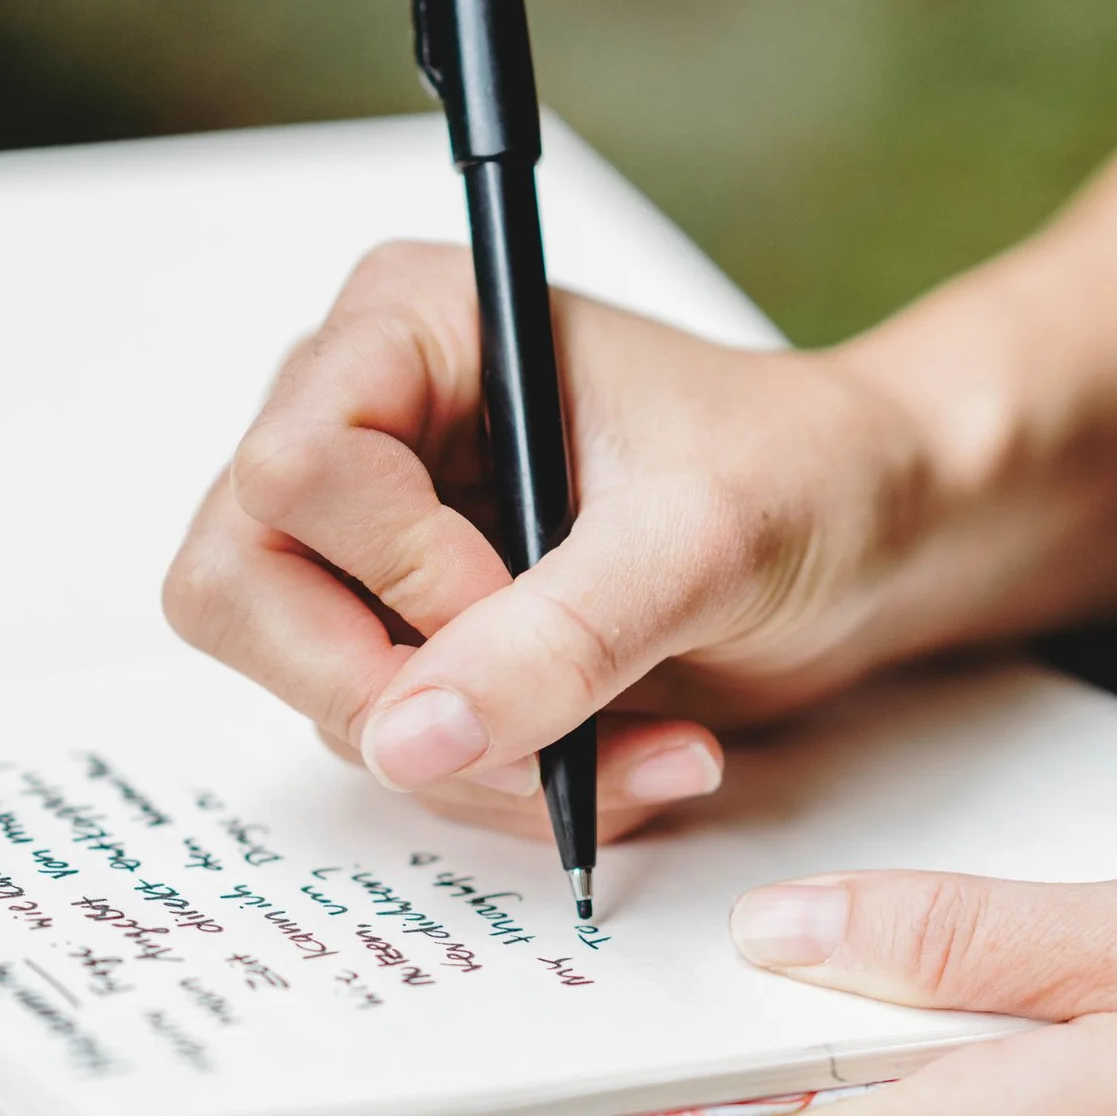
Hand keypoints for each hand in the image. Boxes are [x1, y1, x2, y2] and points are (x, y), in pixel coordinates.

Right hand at [163, 241, 934, 842]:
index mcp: (405, 331)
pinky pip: (392, 749)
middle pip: (241, 594)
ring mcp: (373, 545)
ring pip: (323, 698)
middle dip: (400, 697)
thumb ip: (555, 636)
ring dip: (489, 763)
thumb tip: (405, 740)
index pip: (287, 475)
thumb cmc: (804, 475)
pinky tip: (628, 757)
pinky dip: (509, 784)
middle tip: (548, 728)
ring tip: (648, 748)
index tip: (521, 604)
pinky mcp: (413, 640)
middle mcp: (358, 426)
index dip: (394, 575)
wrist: (875, 535)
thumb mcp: (698, 545)